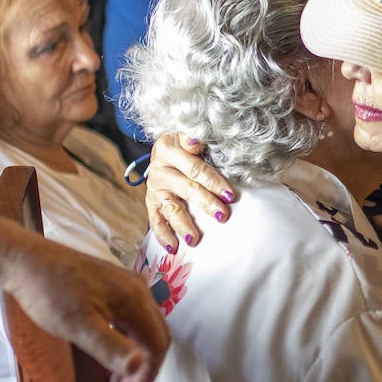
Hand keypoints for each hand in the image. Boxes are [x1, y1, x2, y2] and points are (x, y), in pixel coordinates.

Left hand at [0, 237, 169, 381]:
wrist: (26, 260)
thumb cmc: (50, 293)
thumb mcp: (78, 326)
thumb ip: (110, 347)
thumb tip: (138, 366)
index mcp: (134, 299)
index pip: (157, 343)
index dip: (148, 374)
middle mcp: (137, 289)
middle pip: (156, 334)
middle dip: (146, 367)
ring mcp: (125, 285)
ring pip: (144, 326)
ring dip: (137, 354)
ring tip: (116, 378)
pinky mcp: (112, 285)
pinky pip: (131, 316)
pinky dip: (127, 339)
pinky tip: (109, 350)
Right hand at [144, 133, 235, 252]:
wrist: (166, 146)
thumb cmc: (185, 142)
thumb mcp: (187, 133)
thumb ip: (194, 138)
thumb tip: (197, 142)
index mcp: (168, 148)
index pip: (195, 168)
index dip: (213, 181)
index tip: (230, 195)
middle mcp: (159, 169)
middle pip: (187, 188)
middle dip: (205, 203)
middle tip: (222, 216)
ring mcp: (155, 188)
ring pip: (171, 208)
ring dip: (183, 225)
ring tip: (194, 240)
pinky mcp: (151, 203)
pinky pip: (156, 221)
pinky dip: (163, 235)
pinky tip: (173, 248)